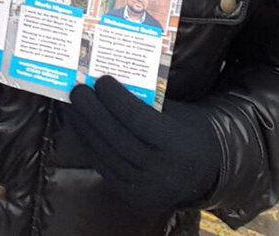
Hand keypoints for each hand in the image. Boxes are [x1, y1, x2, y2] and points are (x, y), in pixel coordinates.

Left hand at [68, 76, 221, 212]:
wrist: (204, 171)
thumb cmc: (187, 131)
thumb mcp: (177, 112)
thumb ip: (147, 101)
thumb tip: (108, 82)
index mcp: (177, 144)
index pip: (138, 119)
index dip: (116, 100)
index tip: (101, 81)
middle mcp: (161, 170)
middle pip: (117, 137)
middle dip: (92, 112)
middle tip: (77, 90)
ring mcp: (146, 188)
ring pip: (107, 155)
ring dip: (85, 128)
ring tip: (74, 107)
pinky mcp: (133, 198)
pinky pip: (105, 169)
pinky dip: (91, 146)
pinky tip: (82, 128)